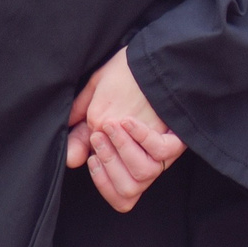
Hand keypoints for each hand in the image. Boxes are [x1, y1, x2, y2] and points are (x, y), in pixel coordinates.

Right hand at [66, 47, 184, 212]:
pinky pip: (161, 152)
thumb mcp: (96, 102)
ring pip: (144, 175)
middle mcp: (147, 154)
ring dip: (122, 151)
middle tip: (98, 138)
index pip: (120, 194)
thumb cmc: (124, 75)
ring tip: (112, 126)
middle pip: (130, 190)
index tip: (91, 158)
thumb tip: (71, 160)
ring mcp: (161, 145)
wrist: (153, 52)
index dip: (103, 182)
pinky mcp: (176, 133)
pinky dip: (141, 138)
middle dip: (108, 167)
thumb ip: (81, 133)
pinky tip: (128, 120)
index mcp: (130, 153)